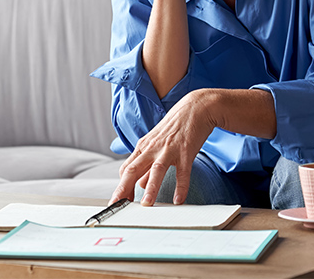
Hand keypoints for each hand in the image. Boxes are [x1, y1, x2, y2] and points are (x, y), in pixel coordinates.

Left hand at [110, 89, 216, 205]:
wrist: (195, 108)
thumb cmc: (175, 127)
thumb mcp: (156, 144)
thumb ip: (147, 165)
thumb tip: (139, 184)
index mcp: (143, 147)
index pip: (126, 169)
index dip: (121, 186)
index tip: (118, 201)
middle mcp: (152, 148)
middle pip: (133, 169)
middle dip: (124, 189)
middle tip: (118, 205)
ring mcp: (168, 149)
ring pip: (156, 170)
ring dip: (150, 188)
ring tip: (146, 204)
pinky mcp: (186, 151)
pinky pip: (182, 172)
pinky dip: (181, 186)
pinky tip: (178, 200)